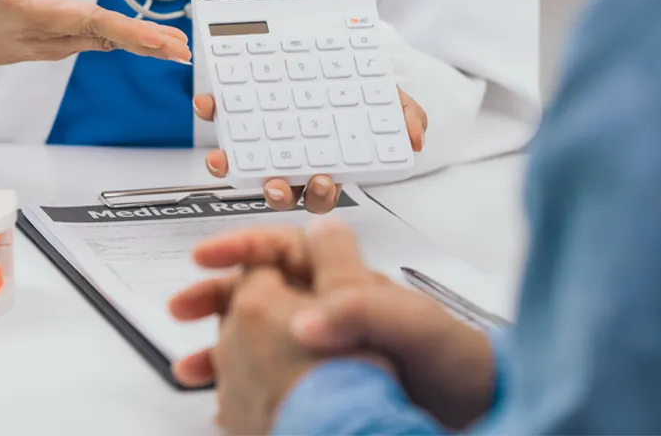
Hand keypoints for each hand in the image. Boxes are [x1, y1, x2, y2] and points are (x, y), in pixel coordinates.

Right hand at [0, 0, 190, 74]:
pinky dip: (127, 41)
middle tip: (183, 50)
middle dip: (147, 44)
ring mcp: (56, 44)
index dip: (124, 30)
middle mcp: (51, 37)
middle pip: (107, 37)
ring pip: (108, 41)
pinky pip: (100, 41)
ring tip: (179, 47)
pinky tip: (150, 42)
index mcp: (35, 21)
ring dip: (144, 45)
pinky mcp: (58, 43)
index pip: (88, 23)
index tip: (154, 39)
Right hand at [172, 219, 496, 429]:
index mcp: (347, 281)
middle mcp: (333, 310)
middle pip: (260, 290)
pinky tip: (227, 401)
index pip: (283, 249)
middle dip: (216, 295)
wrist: (480, 414)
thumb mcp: (412, 324)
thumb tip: (306, 317)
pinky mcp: (328, 386)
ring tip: (192, 366)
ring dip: (221, 346)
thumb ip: (360, 308)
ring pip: (259, 336)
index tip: (204, 256)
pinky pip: (271, 377)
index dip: (240, 246)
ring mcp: (328, 348)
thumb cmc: (458, 363)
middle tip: (180, 307)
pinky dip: (243, 385)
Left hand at [193, 88, 426, 213]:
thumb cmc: (363, 89)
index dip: (321, 194)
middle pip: (282, 191)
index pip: (324, 193)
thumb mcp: (391, 101)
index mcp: (328, 166)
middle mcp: (293, 161)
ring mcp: (264, 142)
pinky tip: (209, 103)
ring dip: (231, 168)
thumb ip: (405, 117)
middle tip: (276, 184)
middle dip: (277, 192)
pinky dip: (214, 115)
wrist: (341, 54)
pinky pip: (220, 118)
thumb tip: (415, 139)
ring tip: (222, 159)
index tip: (323, 182)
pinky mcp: (241, 117)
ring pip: (244, 166)